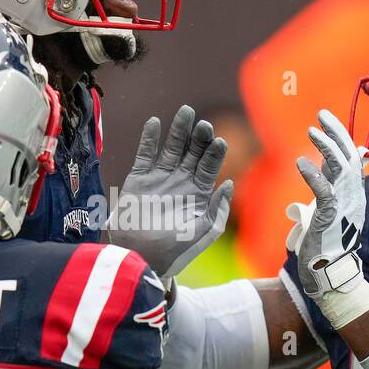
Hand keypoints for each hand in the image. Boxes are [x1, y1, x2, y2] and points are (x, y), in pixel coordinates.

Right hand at [106, 105, 233, 279]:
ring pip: (171, 147)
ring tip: (186, 112)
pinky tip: (154, 122)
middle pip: (193, 152)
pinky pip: (145, 153)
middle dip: (199, 137)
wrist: (141, 256)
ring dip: (179, 130)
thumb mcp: (204, 231)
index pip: (210, 166)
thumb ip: (218, 209)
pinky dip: (149, 138)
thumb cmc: (176, 249)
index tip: (219, 141)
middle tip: (204, 124)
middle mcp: (181, 181)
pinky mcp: (139, 178)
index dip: (215, 153)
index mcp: (199, 192)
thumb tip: (229, 183)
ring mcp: (160, 178)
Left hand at [293, 109, 367, 298]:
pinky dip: (313, 174)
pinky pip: (324, 191)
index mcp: (353, 193)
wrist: (329, 274)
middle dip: (336, 132)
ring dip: (326, 147)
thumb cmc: (326, 244)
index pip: (350, 156)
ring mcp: (344, 206)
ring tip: (312, 130)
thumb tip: (322, 171)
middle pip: (348, 155)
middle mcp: (352, 195)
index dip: (339, 135)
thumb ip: (329, 188)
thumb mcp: (329, 210)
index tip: (325, 119)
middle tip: (320, 114)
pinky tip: (301, 161)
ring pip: (340, 168)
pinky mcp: (330, 217)